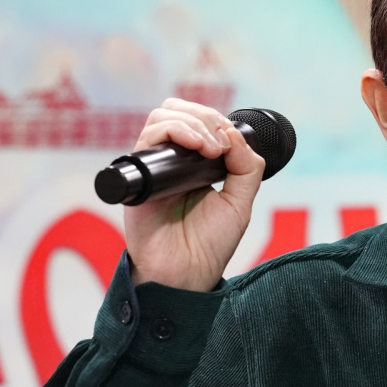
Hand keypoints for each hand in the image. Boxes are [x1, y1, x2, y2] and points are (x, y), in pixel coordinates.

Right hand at [123, 98, 264, 291]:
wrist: (187, 275)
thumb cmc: (210, 245)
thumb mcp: (240, 203)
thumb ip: (246, 168)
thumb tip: (234, 133)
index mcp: (194, 165)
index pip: (197, 120)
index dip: (215, 121)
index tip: (231, 143)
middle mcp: (171, 162)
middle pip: (176, 111)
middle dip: (204, 117)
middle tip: (220, 146)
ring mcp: (154, 167)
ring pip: (161, 118)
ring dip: (193, 124)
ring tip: (211, 149)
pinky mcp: (140, 177)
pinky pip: (147, 139)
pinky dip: (174, 131)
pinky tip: (197, 147)